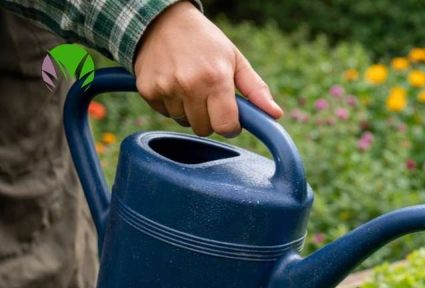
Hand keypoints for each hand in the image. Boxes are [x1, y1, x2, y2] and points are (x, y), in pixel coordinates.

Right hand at [133, 1, 282, 136]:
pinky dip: (170, 104)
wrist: (161, 20)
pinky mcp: (147, 90)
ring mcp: (166, 87)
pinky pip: (164, 114)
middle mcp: (190, 85)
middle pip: (204, 129)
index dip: (230, 126)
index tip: (230, 118)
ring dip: (189, 111)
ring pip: (184, 122)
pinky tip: (173, 84)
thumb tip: (276, 114)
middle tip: (208, 97)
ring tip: (189, 86)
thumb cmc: (205, 41)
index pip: (225, 126)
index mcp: (216, 78)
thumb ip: (256, 89)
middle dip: (210, 119)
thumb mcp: (235, 60)